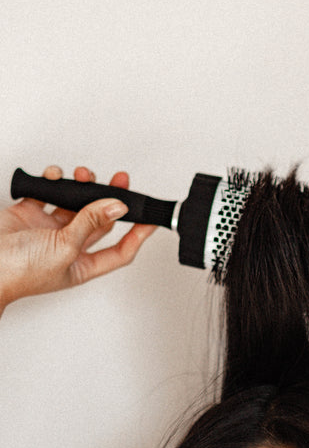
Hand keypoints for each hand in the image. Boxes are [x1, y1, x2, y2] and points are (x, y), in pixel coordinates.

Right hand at [0, 165, 155, 313]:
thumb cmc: (18, 272)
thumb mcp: (65, 248)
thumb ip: (91, 223)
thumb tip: (116, 205)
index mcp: (82, 265)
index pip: (120, 251)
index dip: (138, 236)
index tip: (151, 220)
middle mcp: (68, 247)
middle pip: (100, 221)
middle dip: (111, 199)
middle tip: (121, 180)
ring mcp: (50, 230)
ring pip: (76, 203)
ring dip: (82, 186)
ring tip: (82, 175)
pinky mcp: (31, 214)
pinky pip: (49, 193)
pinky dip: (54, 181)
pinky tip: (54, 176)